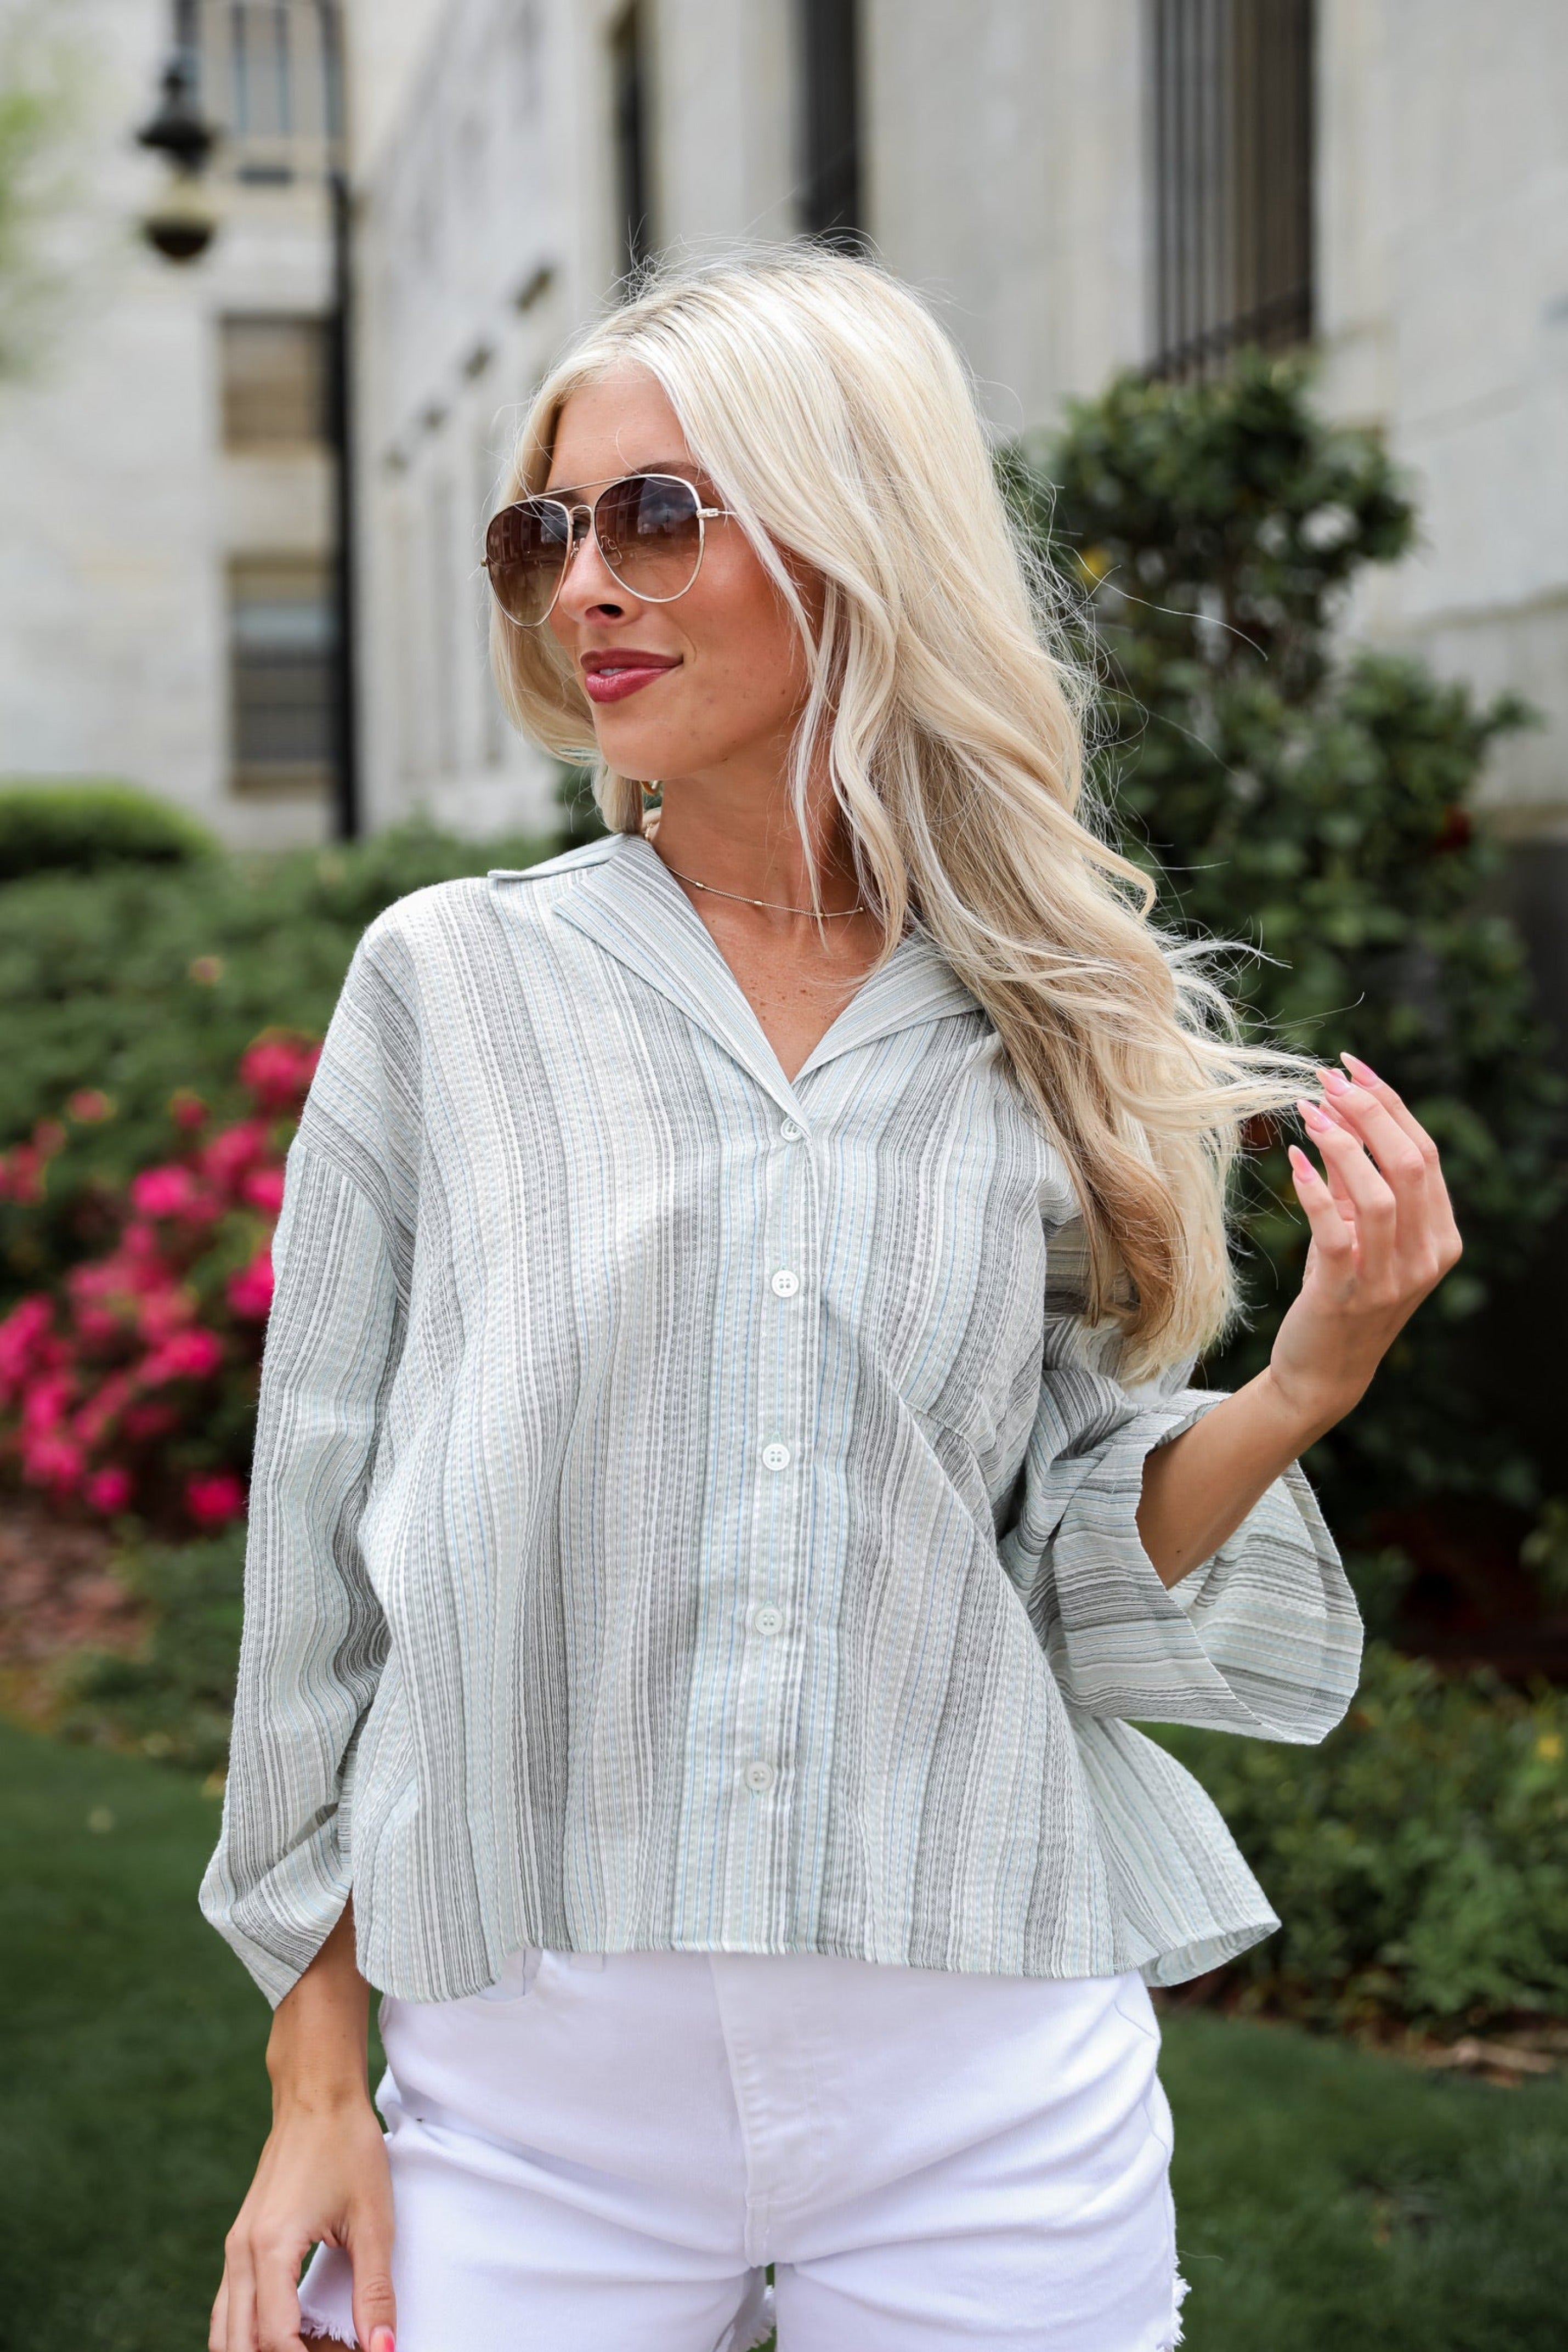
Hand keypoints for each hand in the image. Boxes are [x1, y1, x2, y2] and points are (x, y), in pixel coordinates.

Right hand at [210, 2092, 395, 2351]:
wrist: (316, 2096)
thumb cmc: (348, 2147)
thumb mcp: (373, 2221)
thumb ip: (375, 2291)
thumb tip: (385, 2349)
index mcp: (271, 2248)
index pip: (275, 2340)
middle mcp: (241, 2253)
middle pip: (241, 2346)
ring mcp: (234, 2249)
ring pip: (226, 2334)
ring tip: (316, 2348)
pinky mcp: (239, 2244)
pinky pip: (230, 2308)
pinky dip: (252, 2334)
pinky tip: (295, 2334)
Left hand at [1270, 1051, 1461, 1434]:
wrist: (1325, 1372)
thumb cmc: (1342, 1290)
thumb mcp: (1358, 1230)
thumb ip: (1356, 1178)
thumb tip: (1338, 1109)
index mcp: (1441, 1235)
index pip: (1425, 1153)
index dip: (1389, 1102)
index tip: (1352, 1066)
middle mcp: (1427, 1256)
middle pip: (1411, 1163)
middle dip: (1369, 1110)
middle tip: (1326, 1077)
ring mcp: (1392, 1279)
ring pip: (1380, 1194)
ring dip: (1343, 1143)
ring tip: (1308, 1109)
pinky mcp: (1348, 1294)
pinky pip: (1335, 1231)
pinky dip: (1314, 1189)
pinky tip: (1293, 1157)